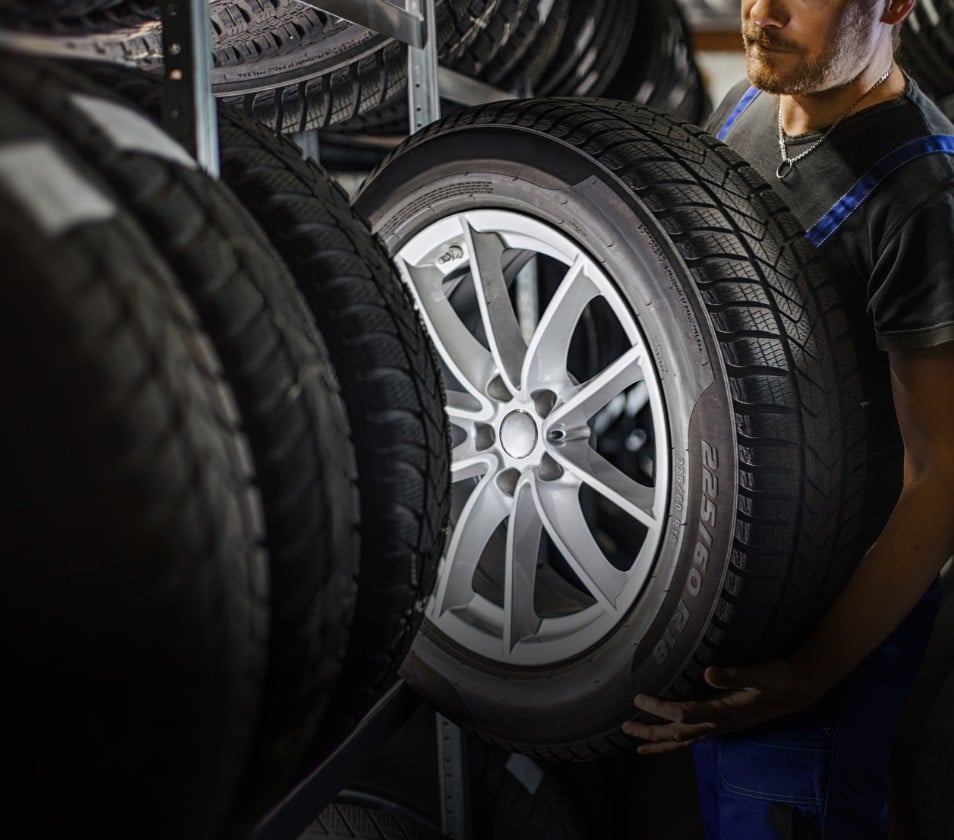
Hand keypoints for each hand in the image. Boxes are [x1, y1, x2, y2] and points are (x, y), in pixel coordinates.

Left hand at [621, 659, 820, 754]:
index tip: (639, 698)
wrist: (798, 690)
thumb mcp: (757, 674)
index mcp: (724, 711)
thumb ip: (733, 675)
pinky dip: (678, 742)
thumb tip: (708, 672)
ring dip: (661, 742)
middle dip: (652, 731)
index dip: (660, 707)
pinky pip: (696, 738)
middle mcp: (720, 724)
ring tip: (637, 745)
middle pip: (679, 733)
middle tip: (625, 727)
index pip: (685, 713)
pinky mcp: (724, 725)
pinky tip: (668, 742)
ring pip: (686, 740)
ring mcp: (722, 727)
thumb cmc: (777, 678)